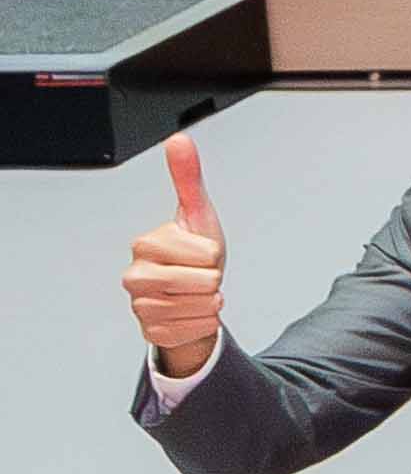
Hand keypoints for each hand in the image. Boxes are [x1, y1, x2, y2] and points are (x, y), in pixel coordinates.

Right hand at [117, 134, 225, 376]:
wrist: (191, 295)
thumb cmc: (194, 254)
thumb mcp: (197, 214)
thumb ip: (187, 178)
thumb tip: (178, 141)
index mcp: (145, 245)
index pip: (205, 253)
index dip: (213, 253)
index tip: (201, 252)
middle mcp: (134, 276)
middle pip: (202, 281)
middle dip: (213, 278)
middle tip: (200, 273)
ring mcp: (140, 306)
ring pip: (202, 306)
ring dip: (210, 300)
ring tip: (195, 291)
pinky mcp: (151, 333)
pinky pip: (197, 328)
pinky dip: (204, 321)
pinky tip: (191, 312)